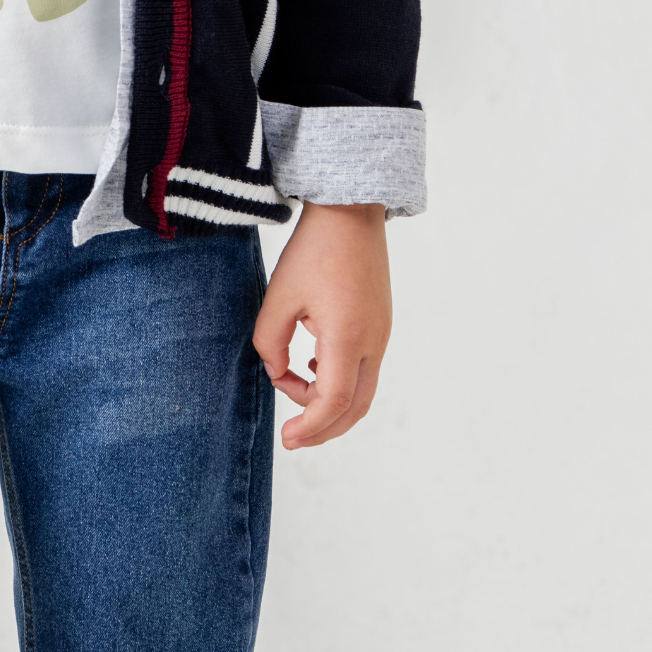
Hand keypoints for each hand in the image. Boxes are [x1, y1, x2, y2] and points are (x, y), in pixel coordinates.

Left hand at [252, 201, 391, 448]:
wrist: (351, 214)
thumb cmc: (314, 250)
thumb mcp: (279, 295)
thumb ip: (269, 340)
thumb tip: (274, 371)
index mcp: (348, 337)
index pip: (333, 402)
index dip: (310, 426)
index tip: (287, 437)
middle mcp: (373, 343)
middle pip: (354, 408)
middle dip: (323, 428)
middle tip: (292, 437)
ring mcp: (381, 335)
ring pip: (363, 391)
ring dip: (330, 404)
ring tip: (295, 393)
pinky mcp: (380, 325)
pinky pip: (365, 369)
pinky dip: (341, 383)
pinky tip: (312, 369)